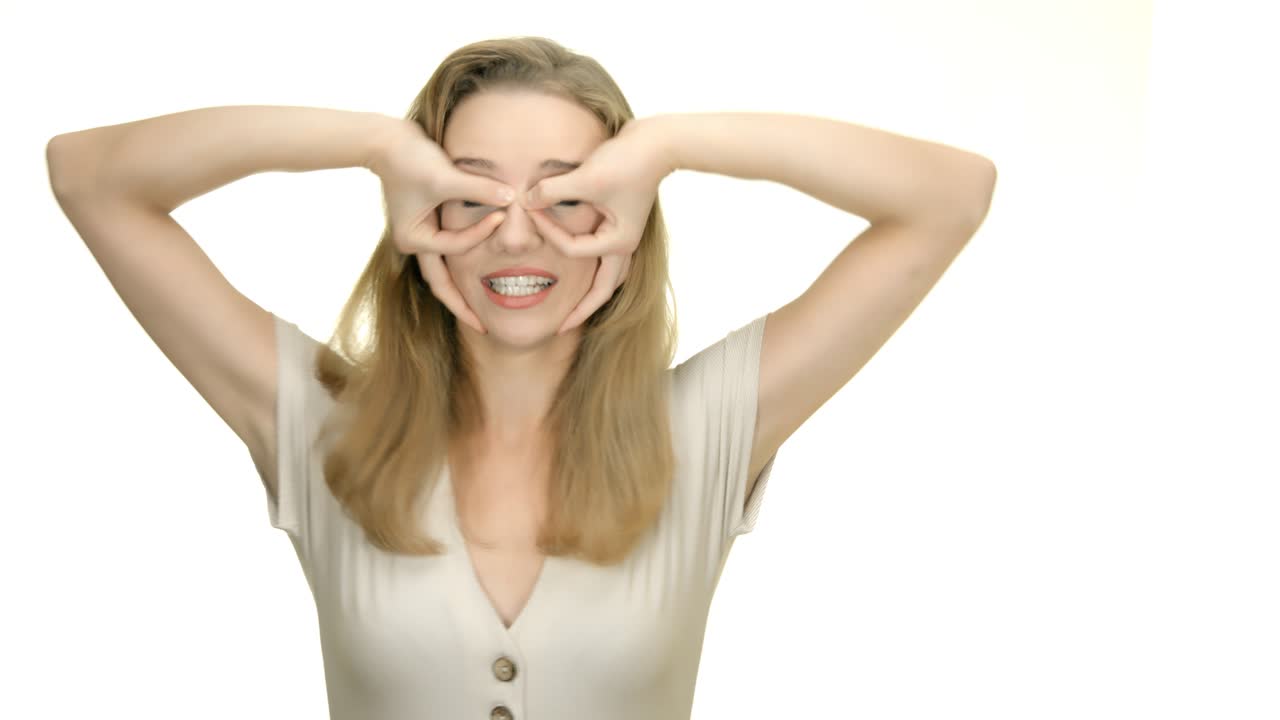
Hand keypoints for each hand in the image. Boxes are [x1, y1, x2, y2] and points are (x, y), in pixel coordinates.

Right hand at [371, 121, 515, 334]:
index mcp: (414, 239)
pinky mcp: (425, 226)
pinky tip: (476, 278)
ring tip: (480, 313)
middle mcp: (414, 243)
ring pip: (443, 272)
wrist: (386, 141)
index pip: (456, 247)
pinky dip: (462, 263)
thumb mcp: (445, 176)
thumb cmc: (411, 158)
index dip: (480, 234)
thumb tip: (512, 198)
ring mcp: (419, 237)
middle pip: (440, 284)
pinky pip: (447, 253)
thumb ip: (478, 189)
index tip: (502, 216)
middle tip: (483, 328)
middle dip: (461, 306)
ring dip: (460, 289)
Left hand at [519, 118, 674, 334]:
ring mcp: (626, 235)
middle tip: (561, 328)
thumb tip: (525, 200)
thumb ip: (553, 191)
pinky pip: (606, 255)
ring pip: (609, 275)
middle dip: (582, 310)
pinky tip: (582, 266)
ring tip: (576, 308)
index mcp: (618, 242)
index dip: (548, 232)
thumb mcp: (586, 178)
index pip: (572, 250)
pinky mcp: (623, 222)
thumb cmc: (628, 162)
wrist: (659, 143)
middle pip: (603, 290)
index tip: (530, 209)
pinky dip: (594, 265)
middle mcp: (624, 245)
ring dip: (593, 292)